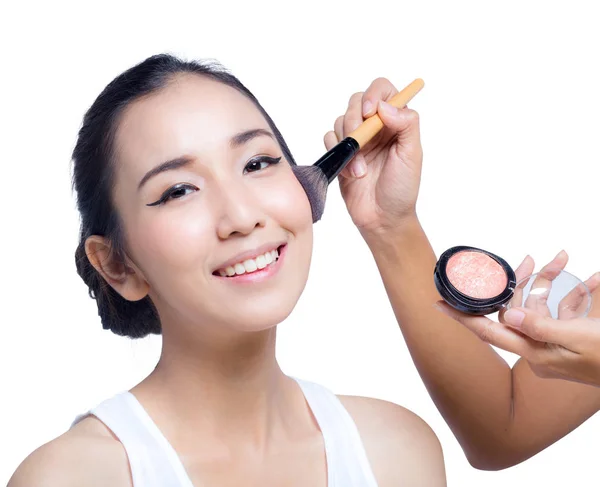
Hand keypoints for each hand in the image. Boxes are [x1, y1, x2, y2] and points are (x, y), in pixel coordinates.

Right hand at [324, 78, 422, 235]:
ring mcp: (357, 140)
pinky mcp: (341, 154)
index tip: (370, 111)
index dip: (374, 93)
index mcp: (396, 122)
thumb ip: (406, 124)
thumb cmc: (402, 189)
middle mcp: (376, 127)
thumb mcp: (412, 155)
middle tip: (358, 139)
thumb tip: (385, 106)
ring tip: (361, 169)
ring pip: (341, 120)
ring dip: (348, 143)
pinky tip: (351, 172)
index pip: (383, 90)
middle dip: (354, 119)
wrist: (382, 218)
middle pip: (356, 101)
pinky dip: (337, 153)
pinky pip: (329, 139)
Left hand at [437, 250, 599, 386]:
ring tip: (563, 259)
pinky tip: (593, 280)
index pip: (488, 331)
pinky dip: (575, 294)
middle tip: (529, 260)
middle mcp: (537, 349)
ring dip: (554, 282)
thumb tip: (508, 316)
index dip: (461, 317)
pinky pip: (564, 311)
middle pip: (517, 309)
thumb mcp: (577, 338)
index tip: (437, 304)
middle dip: (524, 282)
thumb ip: (541, 326)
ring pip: (542, 305)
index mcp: (534, 353)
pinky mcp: (569, 338)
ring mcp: (553, 343)